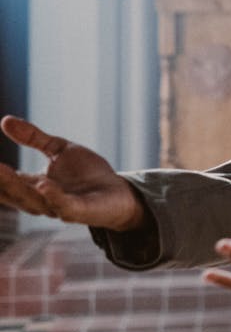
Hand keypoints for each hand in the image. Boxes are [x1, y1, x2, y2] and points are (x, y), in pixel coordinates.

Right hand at [0, 115, 144, 231]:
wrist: (119, 193)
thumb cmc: (87, 174)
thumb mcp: (58, 149)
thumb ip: (33, 137)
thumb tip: (5, 120)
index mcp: (33, 187)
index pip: (6, 183)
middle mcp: (41, 200)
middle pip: (14, 192)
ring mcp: (60, 207)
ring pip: (34, 200)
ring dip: (16, 187)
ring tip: (0, 170)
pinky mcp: (81, 211)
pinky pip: (65, 206)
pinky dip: (54, 197)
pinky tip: (44, 185)